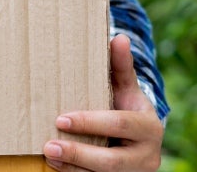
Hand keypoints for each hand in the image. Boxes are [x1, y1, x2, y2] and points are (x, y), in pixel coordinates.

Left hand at [42, 34, 162, 170]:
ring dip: (72, 167)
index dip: (90, 123)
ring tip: (48, 155)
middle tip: (49, 145)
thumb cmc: (125, 108)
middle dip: (79, 153)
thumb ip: (121, 67)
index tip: (61, 119)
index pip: (119, 125)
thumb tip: (119, 38)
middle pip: (112, 161)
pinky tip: (56, 165)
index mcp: (148, 127)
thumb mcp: (126, 90)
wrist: (138, 141)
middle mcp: (147, 156)